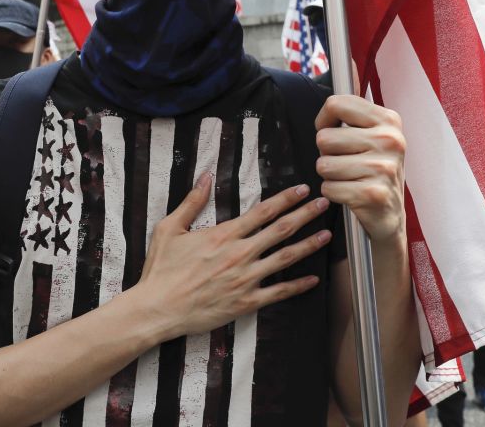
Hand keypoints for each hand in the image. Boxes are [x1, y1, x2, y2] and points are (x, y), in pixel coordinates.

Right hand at [132, 174, 330, 340]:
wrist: (157, 308)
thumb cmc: (161, 270)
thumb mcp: (169, 229)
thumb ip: (191, 202)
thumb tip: (204, 176)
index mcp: (223, 235)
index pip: (262, 212)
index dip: (285, 199)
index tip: (302, 189)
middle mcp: (239, 254)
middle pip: (280, 230)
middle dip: (305, 215)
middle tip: (324, 203)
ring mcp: (245, 279)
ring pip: (285, 258)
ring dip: (308, 245)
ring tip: (326, 234)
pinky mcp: (246, 302)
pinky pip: (278, 292)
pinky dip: (298, 286)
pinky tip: (313, 279)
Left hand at [314, 95, 405, 241]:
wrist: (390, 215)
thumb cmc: (374, 170)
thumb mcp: (373, 135)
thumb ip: (352, 114)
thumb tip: (335, 92)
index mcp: (389, 120)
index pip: (336, 104)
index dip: (324, 121)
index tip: (332, 133)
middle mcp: (390, 140)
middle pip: (324, 138)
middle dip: (327, 154)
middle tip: (346, 162)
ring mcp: (384, 167)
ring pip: (324, 164)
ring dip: (330, 175)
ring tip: (349, 178)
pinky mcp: (373, 194)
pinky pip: (328, 188)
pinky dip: (333, 193)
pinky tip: (351, 194)